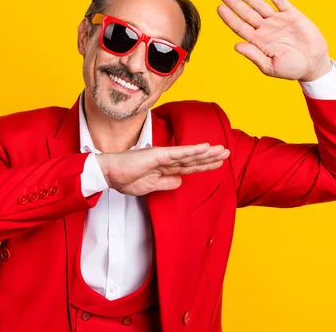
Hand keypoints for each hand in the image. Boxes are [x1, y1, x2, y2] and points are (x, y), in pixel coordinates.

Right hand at [95, 143, 229, 195]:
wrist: (108, 174)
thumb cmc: (124, 178)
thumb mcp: (150, 187)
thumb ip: (165, 183)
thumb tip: (180, 182)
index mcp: (165, 168)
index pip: (189, 166)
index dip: (204, 165)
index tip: (218, 163)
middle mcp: (166, 160)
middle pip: (193, 159)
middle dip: (210, 157)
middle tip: (227, 153)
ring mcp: (163, 156)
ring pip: (189, 154)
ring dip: (206, 152)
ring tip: (221, 150)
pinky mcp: (158, 155)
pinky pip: (178, 153)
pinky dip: (192, 150)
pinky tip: (204, 148)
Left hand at [217, 0, 332, 81]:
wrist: (314, 64)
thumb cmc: (291, 69)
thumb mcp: (271, 66)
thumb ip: (254, 55)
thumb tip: (237, 46)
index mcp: (258, 42)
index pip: (240, 27)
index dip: (229, 18)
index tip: (219, 8)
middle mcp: (265, 29)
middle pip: (246, 14)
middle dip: (235, 4)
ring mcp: (277, 21)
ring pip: (260, 5)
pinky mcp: (291, 14)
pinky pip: (279, 1)